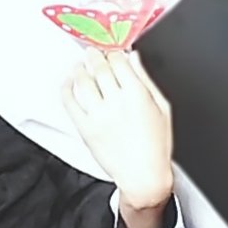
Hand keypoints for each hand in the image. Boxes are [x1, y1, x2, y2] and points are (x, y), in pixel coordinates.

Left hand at [61, 48, 173, 207]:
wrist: (143, 176)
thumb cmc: (155, 145)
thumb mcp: (161, 107)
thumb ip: (146, 79)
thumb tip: (134, 58)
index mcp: (137, 95)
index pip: (119, 62)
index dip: (113, 52)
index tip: (111, 51)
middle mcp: (116, 102)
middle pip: (99, 68)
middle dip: (95, 56)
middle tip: (92, 52)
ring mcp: (98, 115)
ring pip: (83, 82)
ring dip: (79, 69)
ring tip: (80, 65)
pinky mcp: (85, 128)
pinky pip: (69, 102)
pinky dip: (66, 88)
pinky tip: (68, 82)